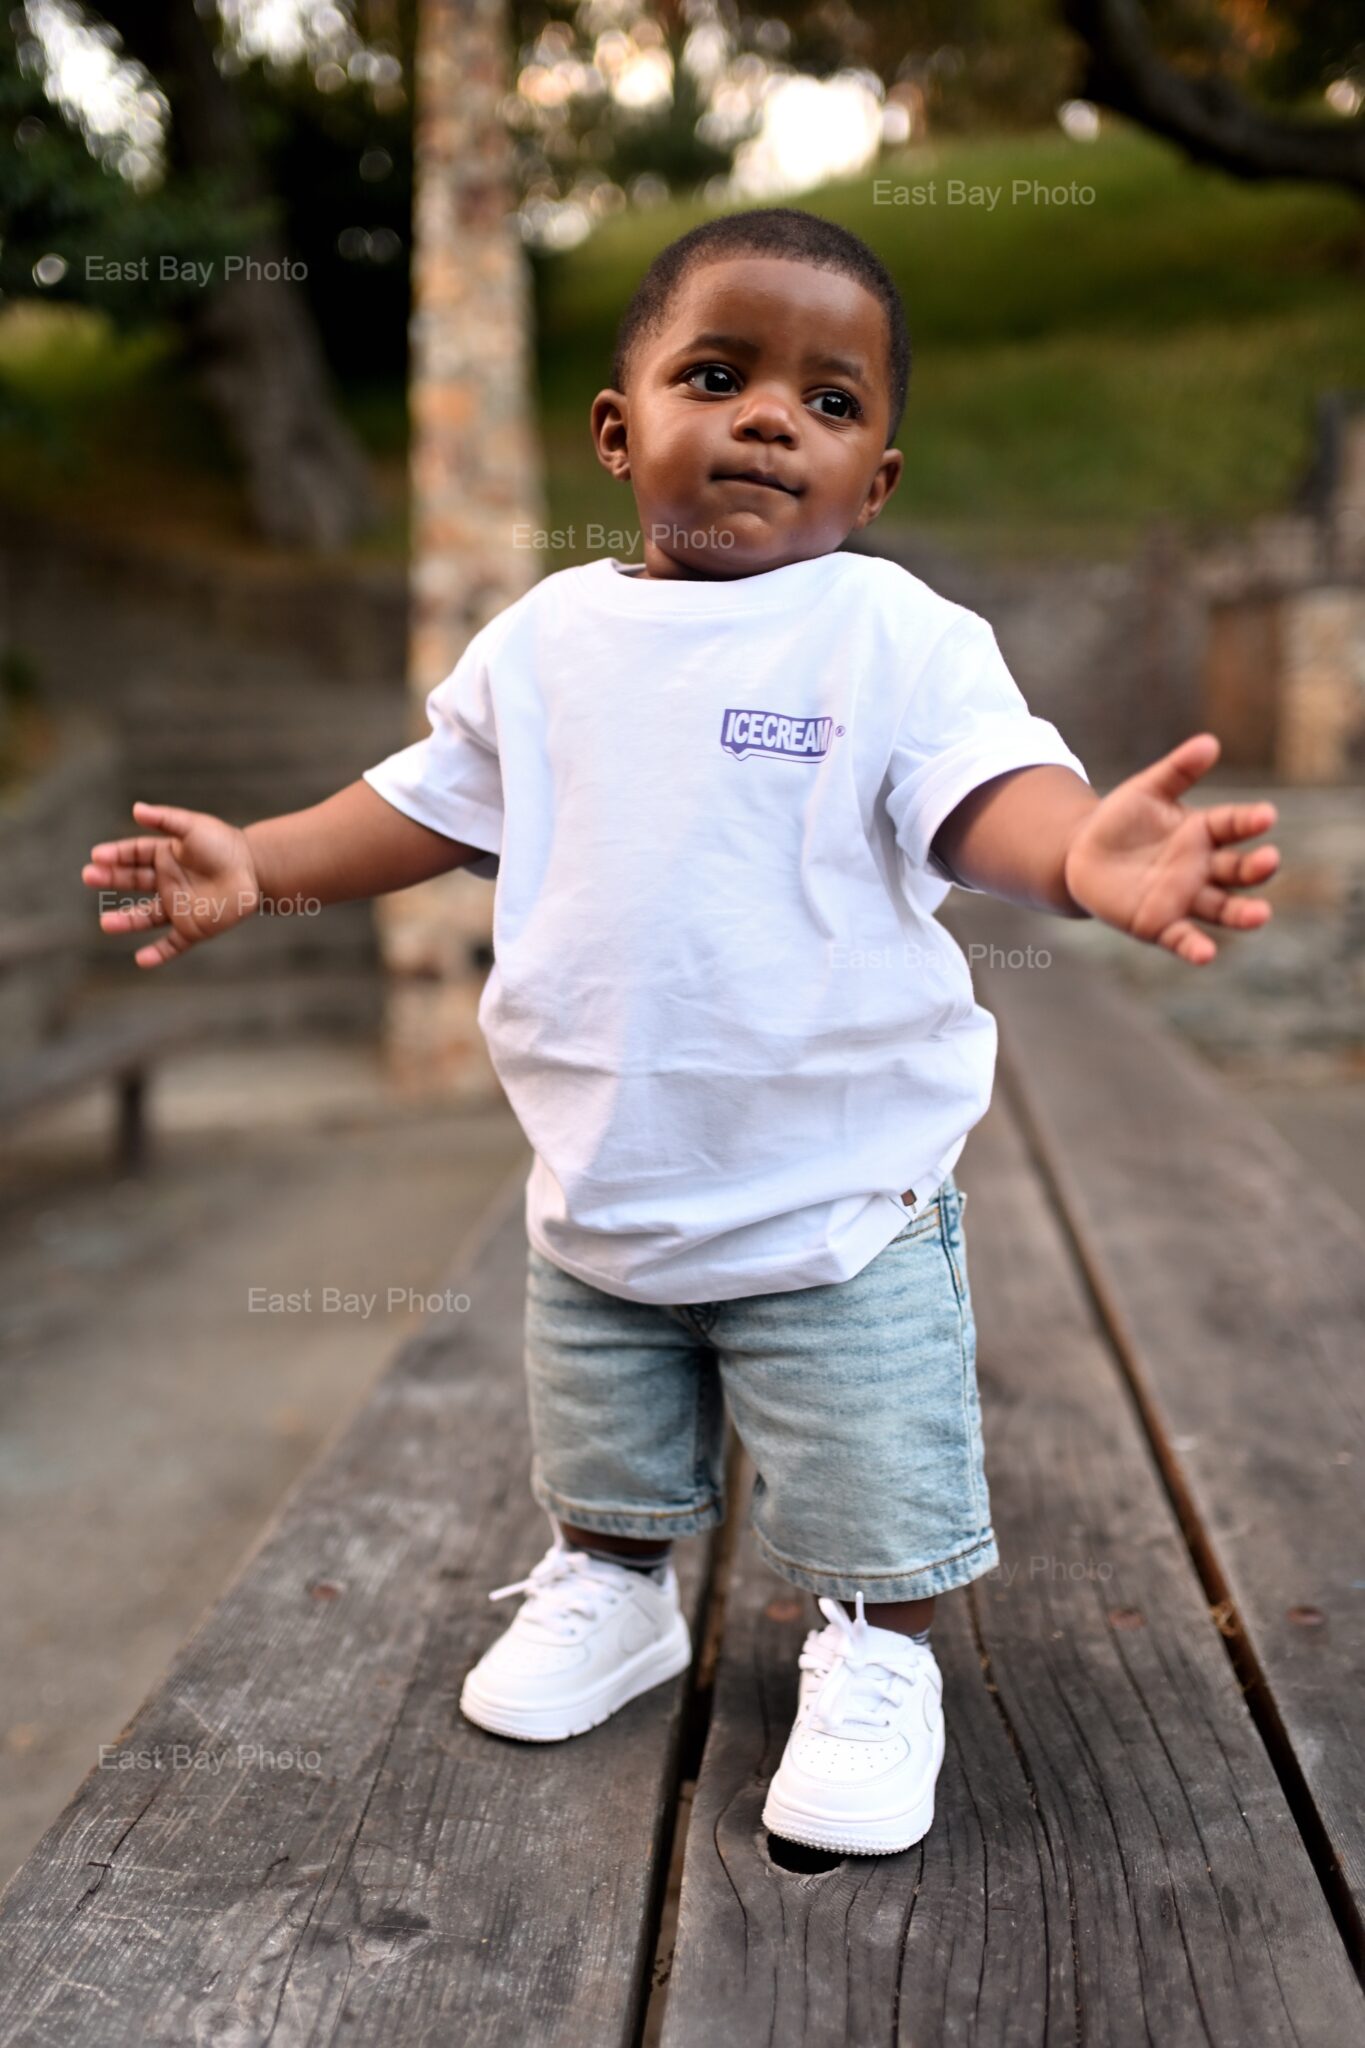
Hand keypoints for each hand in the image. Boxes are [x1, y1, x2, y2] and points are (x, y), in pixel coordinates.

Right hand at [82, 802, 260, 968]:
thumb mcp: (193, 827)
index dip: (115, 855)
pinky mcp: (194, 928)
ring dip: (125, 921)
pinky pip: (172, 944)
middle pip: (132, 882)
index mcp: (165, 856)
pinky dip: (158, 954)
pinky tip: (140, 960)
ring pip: (145, 916)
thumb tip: (136, 809)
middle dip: (110, 879)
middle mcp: (167, 882)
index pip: (133, 855)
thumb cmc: (225, 844)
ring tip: (105, 923)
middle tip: (89, 877)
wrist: (257, 870)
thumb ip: (166, 819)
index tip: (97, 856)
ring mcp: (178, 907)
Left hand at [1062, 734, 1278, 964]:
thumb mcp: (1146, 790)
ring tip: (1261, 915)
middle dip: (1256, 867)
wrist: (1081, 856)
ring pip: (1222, 908)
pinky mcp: (1159, 924)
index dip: (1250, 821)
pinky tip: (1207, 954)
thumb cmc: (1120, 820)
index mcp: (1203, 832)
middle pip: (1237, 870)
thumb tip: (1210, 742)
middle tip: (1270, 860)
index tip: (1266, 815)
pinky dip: (1195, 947)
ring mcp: (1183, 898)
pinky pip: (1182, 938)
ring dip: (1243, 913)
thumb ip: (1177, 770)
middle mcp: (1202, 868)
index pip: (1234, 825)